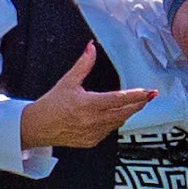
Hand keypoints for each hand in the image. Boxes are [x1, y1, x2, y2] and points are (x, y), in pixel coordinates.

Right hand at [16, 44, 157, 151]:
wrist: (37, 127)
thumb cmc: (51, 104)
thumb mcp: (68, 81)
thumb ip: (83, 64)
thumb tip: (91, 47)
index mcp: (88, 104)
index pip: (119, 99)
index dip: (136, 95)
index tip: (149, 92)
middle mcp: (93, 120)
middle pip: (124, 112)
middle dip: (138, 104)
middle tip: (150, 96)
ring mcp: (94, 133)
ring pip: (119, 122)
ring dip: (128, 113)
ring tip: (136, 104)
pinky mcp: (92, 141)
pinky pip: (109, 130)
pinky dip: (114, 122)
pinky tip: (116, 115)